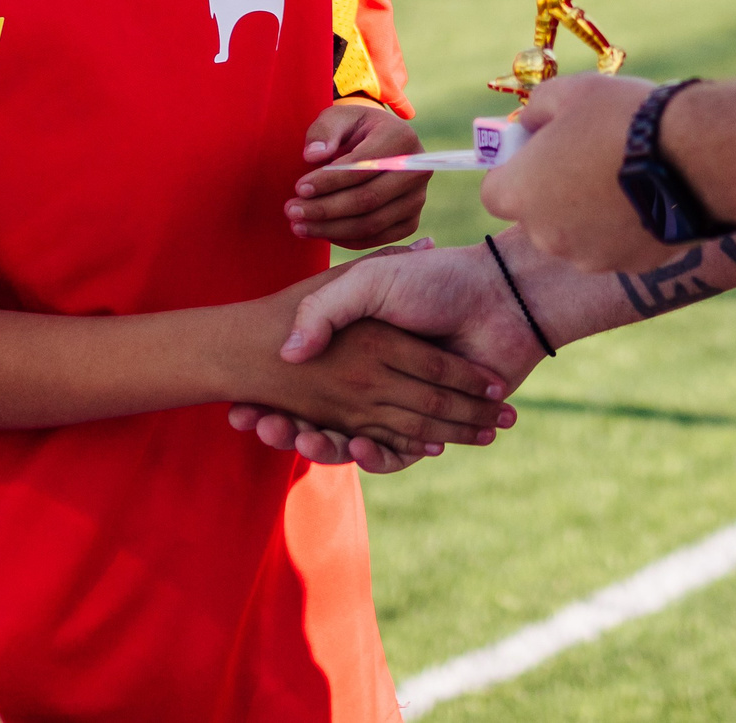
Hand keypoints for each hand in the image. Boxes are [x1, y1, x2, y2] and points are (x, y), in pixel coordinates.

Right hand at [229, 239, 548, 469]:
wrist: (498, 296)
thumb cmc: (435, 280)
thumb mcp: (367, 281)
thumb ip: (327, 309)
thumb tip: (289, 351)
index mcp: (356, 350)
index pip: (303, 384)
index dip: (269, 400)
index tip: (237, 412)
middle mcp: (373, 381)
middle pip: (318, 418)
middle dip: (281, 427)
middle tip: (250, 426)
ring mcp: (399, 406)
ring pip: (350, 440)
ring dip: (319, 445)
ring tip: (295, 436)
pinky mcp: (430, 428)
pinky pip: (396, 452)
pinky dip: (378, 456)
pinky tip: (360, 448)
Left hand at [288, 100, 430, 249]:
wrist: (377, 143)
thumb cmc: (353, 129)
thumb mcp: (337, 117)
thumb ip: (323, 132)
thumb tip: (313, 156)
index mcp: (402, 138)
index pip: (364, 167)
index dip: (330, 180)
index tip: (299, 188)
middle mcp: (417, 171)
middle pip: (368, 199)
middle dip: (325, 209)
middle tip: (291, 211)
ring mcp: (417, 199)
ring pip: (371, 224)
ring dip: (330, 229)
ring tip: (298, 225)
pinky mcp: (410, 221)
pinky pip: (376, 238)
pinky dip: (345, 239)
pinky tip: (319, 232)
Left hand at [481, 72, 681, 274]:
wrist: (692, 156)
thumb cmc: (621, 118)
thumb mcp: (568, 93)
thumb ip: (536, 111)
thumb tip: (528, 125)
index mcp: (520, 194)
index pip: (495, 191)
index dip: (514, 168)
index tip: (539, 148)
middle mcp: (546, 236)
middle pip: (538, 214)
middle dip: (555, 189)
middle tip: (588, 155)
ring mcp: (590, 257)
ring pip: (578, 233)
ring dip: (591, 210)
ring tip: (625, 171)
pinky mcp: (630, 267)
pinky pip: (617, 244)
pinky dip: (625, 224)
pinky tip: (649, 193)